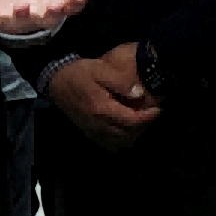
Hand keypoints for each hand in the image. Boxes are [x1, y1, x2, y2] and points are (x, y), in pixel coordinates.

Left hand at [0, 0, 134, 39]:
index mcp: (62, 4)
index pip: (71, 4)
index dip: (73, 2)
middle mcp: (43, 13)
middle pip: (49, 15)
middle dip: (51, 10)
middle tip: (52, 5)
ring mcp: (20, 18)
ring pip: (23, 19)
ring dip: (22, 14)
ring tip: (22, 7)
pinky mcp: (0, 17)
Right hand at [45, 42, 160, 149]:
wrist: (57, 82)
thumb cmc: (80, 73)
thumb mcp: (101, 69)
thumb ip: (120, 81)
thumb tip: (139, 93)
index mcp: (102, 109)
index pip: (132, 121)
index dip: (149, 117)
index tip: (159, 108)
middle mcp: (99, 125)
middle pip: (130, 134)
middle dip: (145, 125)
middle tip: (153, 113)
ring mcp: (94, 132)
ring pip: (122, 142)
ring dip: (135, 134)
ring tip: (142, 121)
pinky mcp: (91, 134)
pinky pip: (111, 145)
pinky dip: (123, 141)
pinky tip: (128, 130)